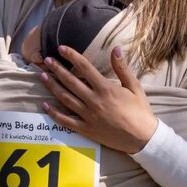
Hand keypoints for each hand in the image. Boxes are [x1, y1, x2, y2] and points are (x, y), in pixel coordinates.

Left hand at [39, 45, 156, 153]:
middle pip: (70, 81)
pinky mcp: (87, 129)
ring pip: (65, 98)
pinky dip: (54, 113)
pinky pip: (66, 121)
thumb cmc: (140, 111)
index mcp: (106, 89)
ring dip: (52, 86)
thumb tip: (115, 48)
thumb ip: (122, 68)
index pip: (84, 67)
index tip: (61, 48)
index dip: (72, 56)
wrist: (143, 138)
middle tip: (46, 60)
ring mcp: (88, 116)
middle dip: (57, 69)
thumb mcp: (134, 87)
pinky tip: (45, 105)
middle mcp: (94, 101)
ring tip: (42, 76)